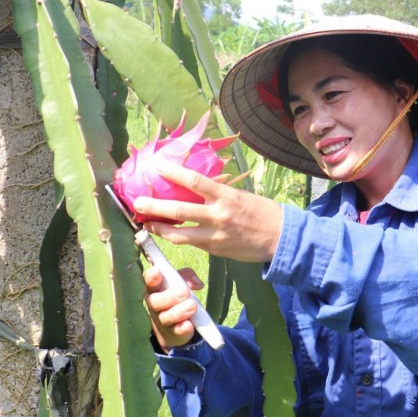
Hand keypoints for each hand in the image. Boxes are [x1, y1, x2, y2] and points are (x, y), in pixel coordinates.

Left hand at [131, 162, 282, 263]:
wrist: (280, 238)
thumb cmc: (261, 212)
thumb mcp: (240, 195)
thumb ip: (217, 194)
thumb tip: (193, 187)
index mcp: (226, 196)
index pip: (194, 180)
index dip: (173, 172)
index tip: (157, 165)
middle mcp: (218, 216)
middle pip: (179, 211)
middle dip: (154, 207)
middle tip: (137, 203)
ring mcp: (215, 236)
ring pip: (179, 235)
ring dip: (159, 229)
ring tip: (146, 223)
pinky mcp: (215, 251)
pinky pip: (191, 243)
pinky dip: (177, 238)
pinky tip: (167, 233)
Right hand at [143, 266, 205, 351]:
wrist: (174, 326)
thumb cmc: (175, 297)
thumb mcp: (179, 282)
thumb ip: (187, 277)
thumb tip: (197, 283)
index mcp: (154, 290)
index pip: (148, 283)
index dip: (151, 278)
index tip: (157, 272)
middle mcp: (154, 305)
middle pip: (155, 302)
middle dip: (170, 297)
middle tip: (185, 292)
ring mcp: (162, 321)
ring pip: (166, 317)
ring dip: (179, 312)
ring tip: (192, 306)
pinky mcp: (173, 333)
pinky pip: (176, 331)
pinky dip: (182, 328)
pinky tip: (188, 324)